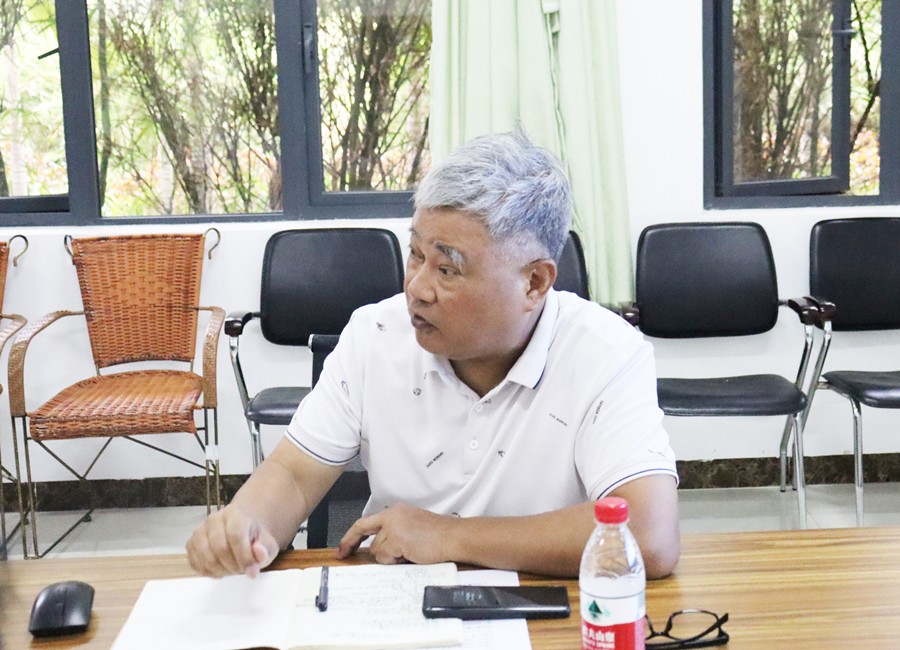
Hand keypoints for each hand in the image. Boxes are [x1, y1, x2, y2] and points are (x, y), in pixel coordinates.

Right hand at [186, 505, 280, 577]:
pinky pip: (196, 564)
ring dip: (222, 571)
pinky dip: (210, 573)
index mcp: (235, 513)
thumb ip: (265, 550)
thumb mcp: (267, 544)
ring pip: (206, 559)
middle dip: (234, 566)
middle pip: (220, 549)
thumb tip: (259, 553)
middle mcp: (214, 519)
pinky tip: (221, 569)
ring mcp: (199, 531)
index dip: (244, 557)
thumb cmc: (253, 539)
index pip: (235, 535)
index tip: (252, 571)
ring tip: (233, 569)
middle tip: (242, 570)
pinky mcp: (191, 544)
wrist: (240, 531)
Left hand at [336, 503, 454, 564]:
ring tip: (408, 553)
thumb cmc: (439, 535)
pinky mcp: (397, 539)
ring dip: (389, 557)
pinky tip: (409, 555)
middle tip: (344, 553)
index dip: (352, 535)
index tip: (343, 546)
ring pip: (377, 550)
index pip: (366, 522)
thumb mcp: (411, 527)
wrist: (454, 537)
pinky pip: (385, 556)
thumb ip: (394, 533)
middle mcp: (392, 515)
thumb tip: (378, 549)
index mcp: (396, 511)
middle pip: (367, 535)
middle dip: (360, 547)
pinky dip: (395, 560)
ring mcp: (394, 526)